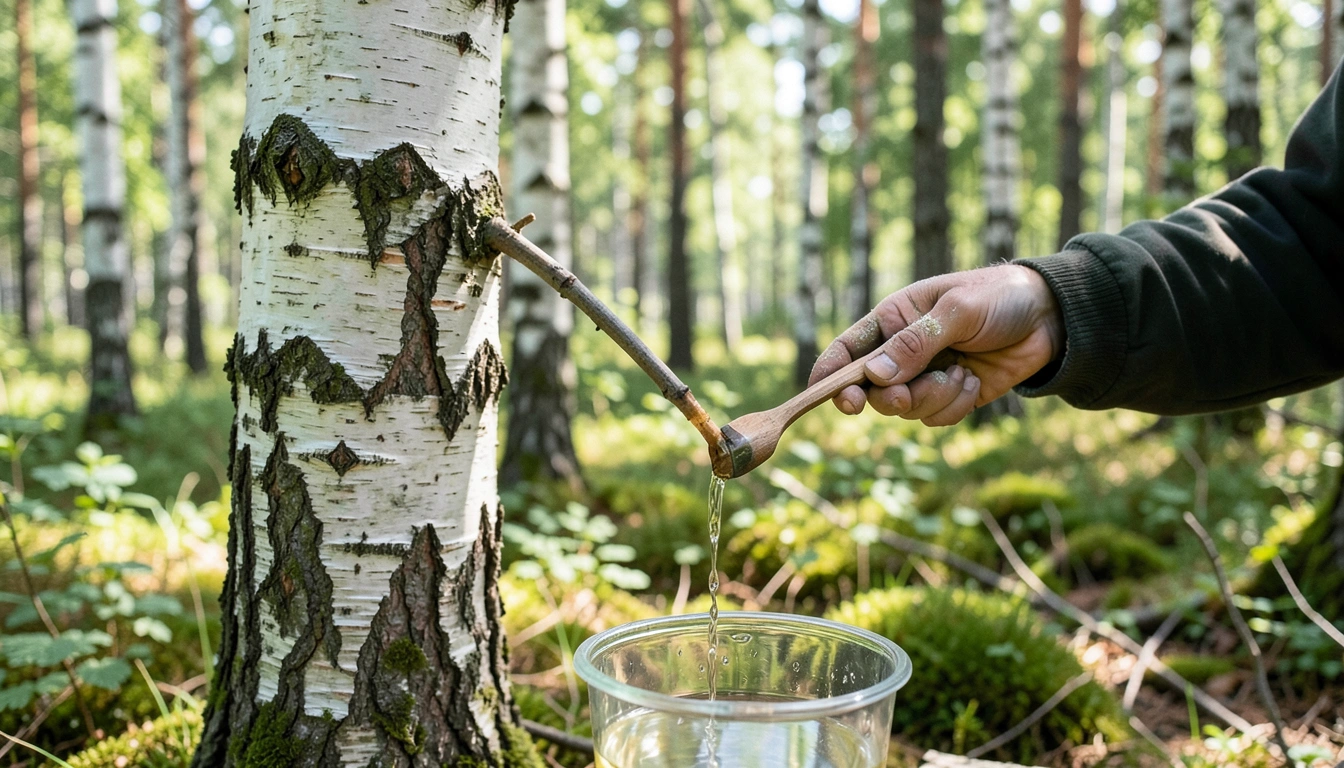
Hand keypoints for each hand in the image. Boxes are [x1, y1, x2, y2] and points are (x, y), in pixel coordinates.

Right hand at [808, 265, 1064, 425]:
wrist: (1051, 317)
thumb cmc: (999, 298)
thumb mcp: (957, 311)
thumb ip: (916, 343)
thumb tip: (874, 377)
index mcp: (893, 320)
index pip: (847, 350)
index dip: (830, 375)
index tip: (826, 397)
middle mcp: (901, 352)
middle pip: (871, 390)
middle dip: (889, 397)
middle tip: (906, 396)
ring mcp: (925, 377)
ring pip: (904, 410)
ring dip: (933, 399)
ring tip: (962, 374)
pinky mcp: (949, 397)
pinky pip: (934, 418)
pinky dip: (954, 407)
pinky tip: (974, 383)